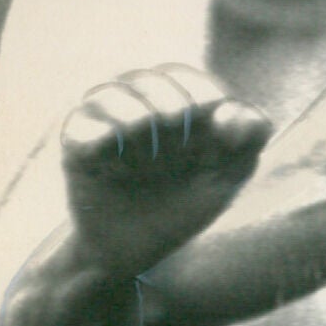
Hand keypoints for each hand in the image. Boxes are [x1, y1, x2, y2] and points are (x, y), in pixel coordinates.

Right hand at [60, 66, 271, 281]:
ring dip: (140, 132)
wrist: (135, 249)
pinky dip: (107, 146)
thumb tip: (229, 113)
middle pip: (151, 80)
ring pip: (111, 94)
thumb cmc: (183, 205)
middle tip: (186, 157)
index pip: (186, 76)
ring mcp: (100, 120)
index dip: (205, 102)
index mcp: (170, 99)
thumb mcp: (229, 176)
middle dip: (176, 117)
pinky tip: (118, 172)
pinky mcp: (75, 145)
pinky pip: (82, 126)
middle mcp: (132, 101)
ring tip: (149, 169)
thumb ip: (250, 139)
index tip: (217, 145)